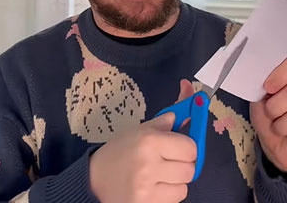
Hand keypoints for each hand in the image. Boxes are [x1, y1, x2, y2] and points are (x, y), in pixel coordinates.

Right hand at [89, 80, 196, 202]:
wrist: (95, 178)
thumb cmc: (120, 151)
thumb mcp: (140, 130)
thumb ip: (167, 119)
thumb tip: (190, 95)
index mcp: (148, 140)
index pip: (190, 147)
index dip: (188, 147)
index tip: (180, 147)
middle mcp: (149, 164)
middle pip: (190, 169)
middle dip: (183, 164)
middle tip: (169, 161)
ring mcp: (147, 188)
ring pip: (184, 187)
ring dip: (176, 181)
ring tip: (159, 175)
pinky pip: (174, 199)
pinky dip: (168, 193)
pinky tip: (154, 187)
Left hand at [250, 51, 286, 176]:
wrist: (278, 147)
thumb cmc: (270, 118)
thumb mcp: (259, 99)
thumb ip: (261, 85)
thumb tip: (257, 75)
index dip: (281, 73)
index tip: (267, 87)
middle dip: (277, 105)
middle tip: (269, 112)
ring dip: (283, 125)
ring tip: (279, 127)